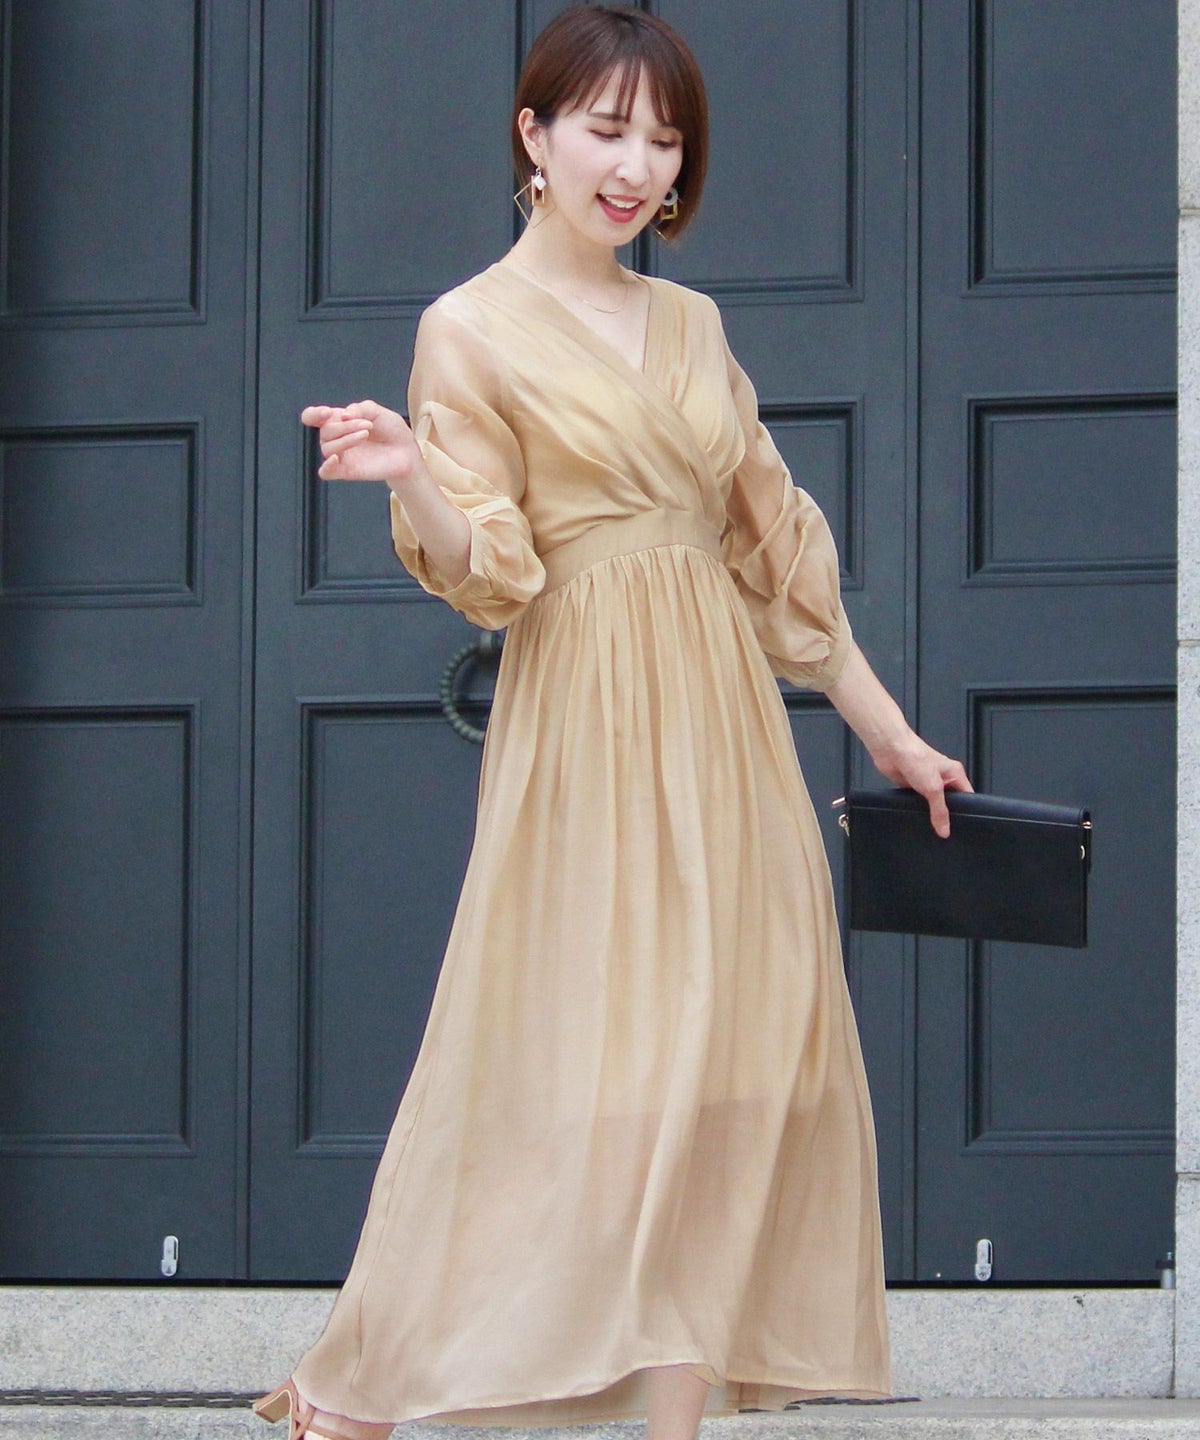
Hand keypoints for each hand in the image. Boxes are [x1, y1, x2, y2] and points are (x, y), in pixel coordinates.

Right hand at [300, 400, 421, 483]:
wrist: (406, 451)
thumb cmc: (391, 430)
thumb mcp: (377, 411)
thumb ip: (360, 408)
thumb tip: (342, 415)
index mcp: (338, 421)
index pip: (312, 417)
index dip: (313, 414)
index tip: (327, 412)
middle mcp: (336, 438)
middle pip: (325, 431)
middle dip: (345, 426)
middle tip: (367, 426)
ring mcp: (340, 455)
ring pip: (327, 448)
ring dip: (346, 439)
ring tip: (365, 435)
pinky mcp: (346, 471)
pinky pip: (325, 472)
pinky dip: (327, 466)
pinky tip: (337, 458)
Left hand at [872, 736, 972, 838]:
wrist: (891, 749)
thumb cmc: (915, 756)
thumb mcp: (934, 788)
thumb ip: (940, 810)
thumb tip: (945, 829)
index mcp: (955, 774)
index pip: (967, 796)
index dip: (965, 811)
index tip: (961, 826)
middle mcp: (942, 777)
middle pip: (949, 802)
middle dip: (946, 813)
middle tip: (945, 828)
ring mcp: (926, 781)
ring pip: (932, 803)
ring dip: (929, 811)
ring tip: (930, 823)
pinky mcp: (912, 785)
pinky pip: (917, 801)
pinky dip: (916, 807)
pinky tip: (915, 814)